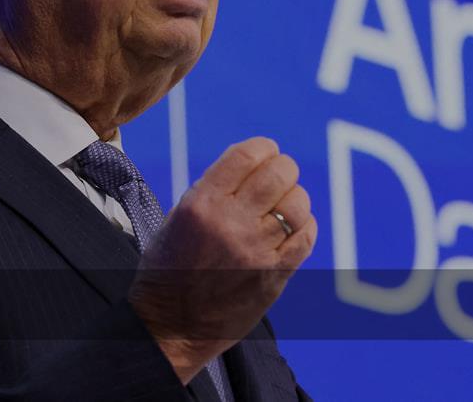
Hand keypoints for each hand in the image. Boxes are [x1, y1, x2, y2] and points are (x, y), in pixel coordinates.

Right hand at [127, 137, 316, 383]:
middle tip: (279, 174)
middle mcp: (230, 224)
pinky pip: (306, 237)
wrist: (170, 325)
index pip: (246, 156)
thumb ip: (213, 192)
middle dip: (283, 167)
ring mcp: (256, 251)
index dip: (262, 147)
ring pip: (298, 204)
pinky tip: (291, 227)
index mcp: (200, 204)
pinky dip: (304, 225)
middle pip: (279, 174)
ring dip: (294, 197)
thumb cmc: (167, 269)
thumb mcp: (177, 218)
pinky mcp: (274, 276)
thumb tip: (252, 167)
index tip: (265, 151)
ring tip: (283, 204)